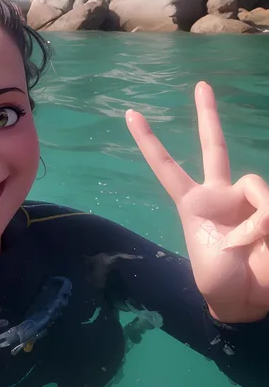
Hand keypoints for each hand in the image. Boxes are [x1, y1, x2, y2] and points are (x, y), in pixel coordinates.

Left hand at [126, 82, 268, 322]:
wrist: (247, 302)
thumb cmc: (219, 282)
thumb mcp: (213, 264)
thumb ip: (241, 233)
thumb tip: (264, 216)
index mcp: (192, 202)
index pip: (165, 166)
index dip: (149, 141)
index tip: (131, 114)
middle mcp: (220, 193)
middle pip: (214, 146)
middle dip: (207, 114)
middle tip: (200, 85)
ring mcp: (246, 199)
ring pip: (254, 183)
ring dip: (257, 217)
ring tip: (251, 245)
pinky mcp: (267, 209)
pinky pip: (268, 204)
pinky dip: (266, 223)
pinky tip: (265, 243)